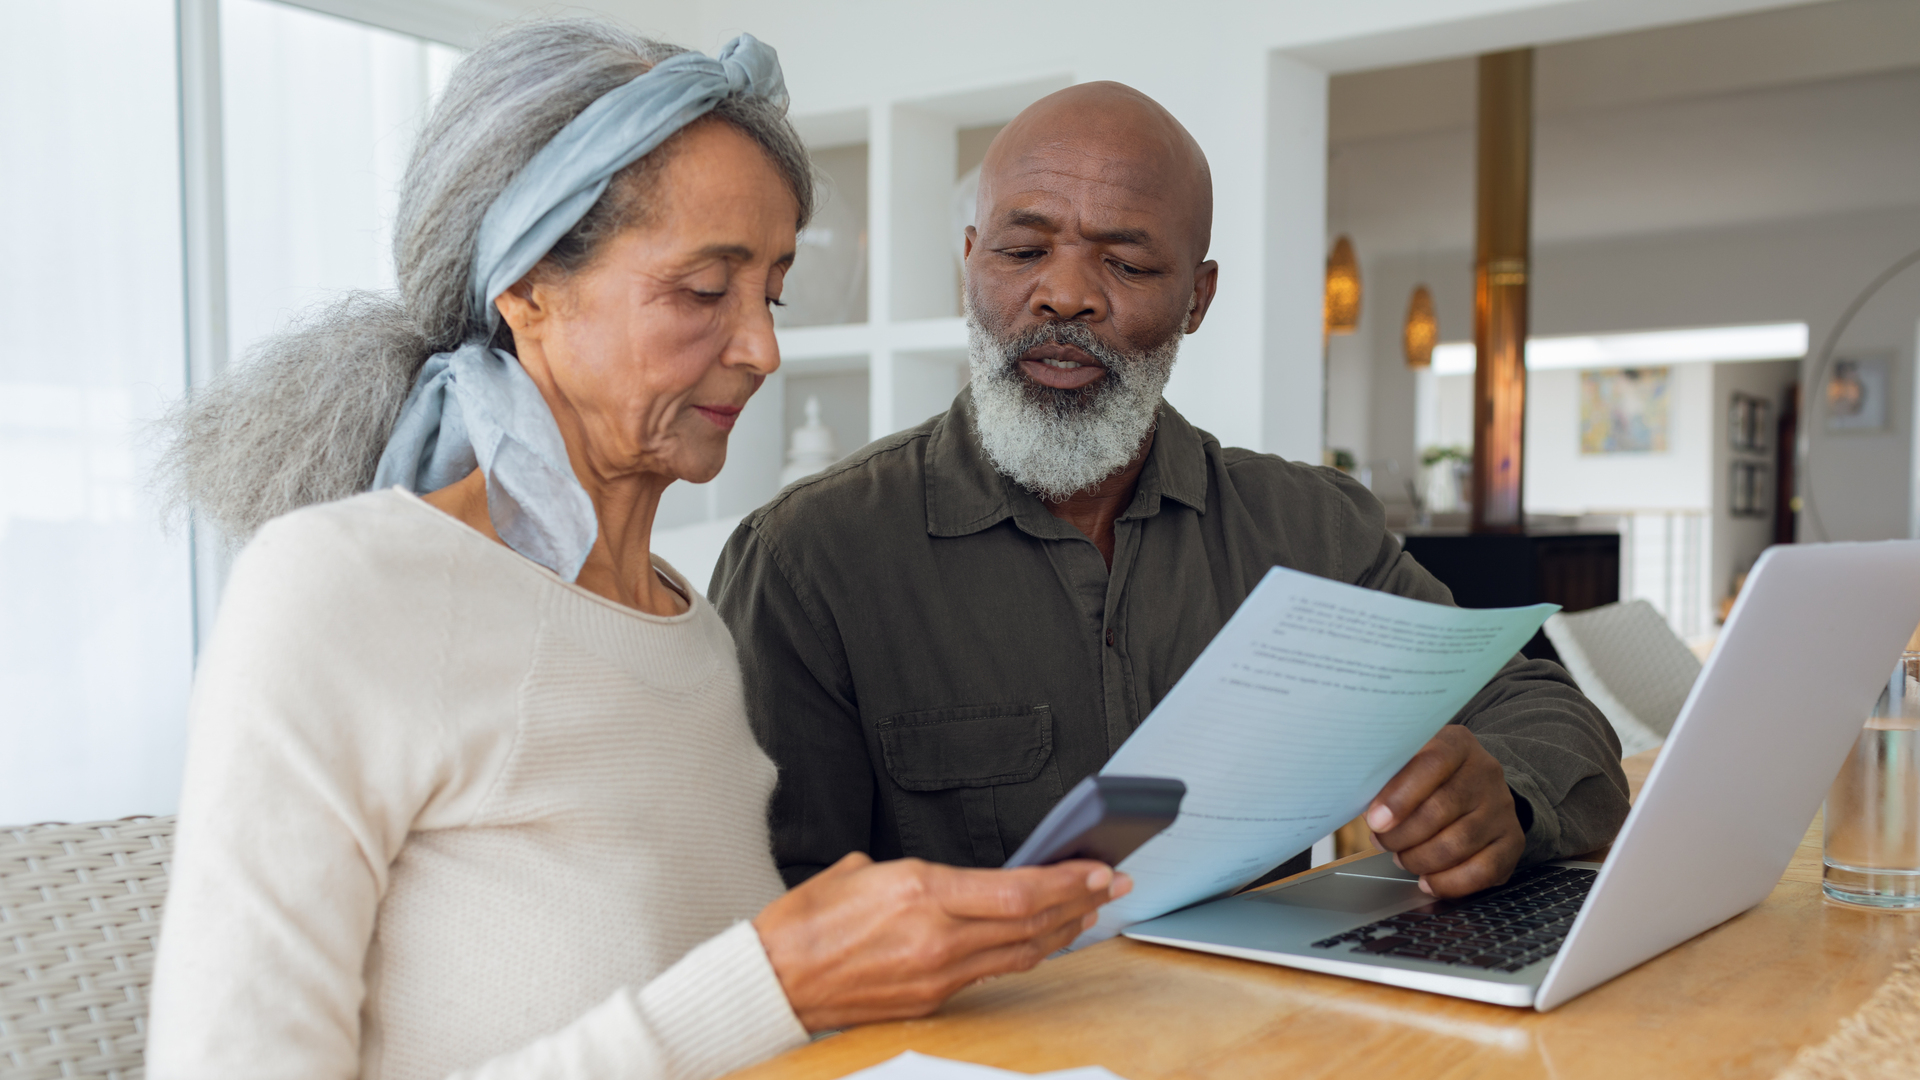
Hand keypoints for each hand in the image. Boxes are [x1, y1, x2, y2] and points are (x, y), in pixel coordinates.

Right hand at [752, 853, 1129, 1031]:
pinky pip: (992, 972)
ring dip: (1062, 931)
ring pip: (1020, 953)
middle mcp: (937, 935)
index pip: (1017, 890)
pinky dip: (1025, 954)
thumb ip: (910, 871)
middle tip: (1114, 886)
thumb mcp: (859, 870)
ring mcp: (937, 974)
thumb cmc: (804, 921)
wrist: (772, 981)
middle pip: (1031, 923)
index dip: (1066, 882)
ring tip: (1091, 912)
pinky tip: (1042, 941)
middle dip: (1080, 902)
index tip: (1096, 869)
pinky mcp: (931, 1000)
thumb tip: (935, 878)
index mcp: (920, 890)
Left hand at [1365, 726, 1524, 898]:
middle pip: (1442, 809)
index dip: (1399, 796)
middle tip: (1382, 842)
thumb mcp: (1407, 763)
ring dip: (1420, 859)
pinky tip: (1428, 881)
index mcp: (1457, 744)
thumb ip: (1386, 778)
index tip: (1374, 820)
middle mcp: (1486, 772)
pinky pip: (1483, 870)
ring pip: (1459, 843)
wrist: (1476, 789)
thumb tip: (1360, 808)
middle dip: (1402, 835)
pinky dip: (1450, 882)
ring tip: (1402, 857)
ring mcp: (1502, 807)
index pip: (1431, 764)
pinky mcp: (1512, 840)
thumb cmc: (1427, 779)